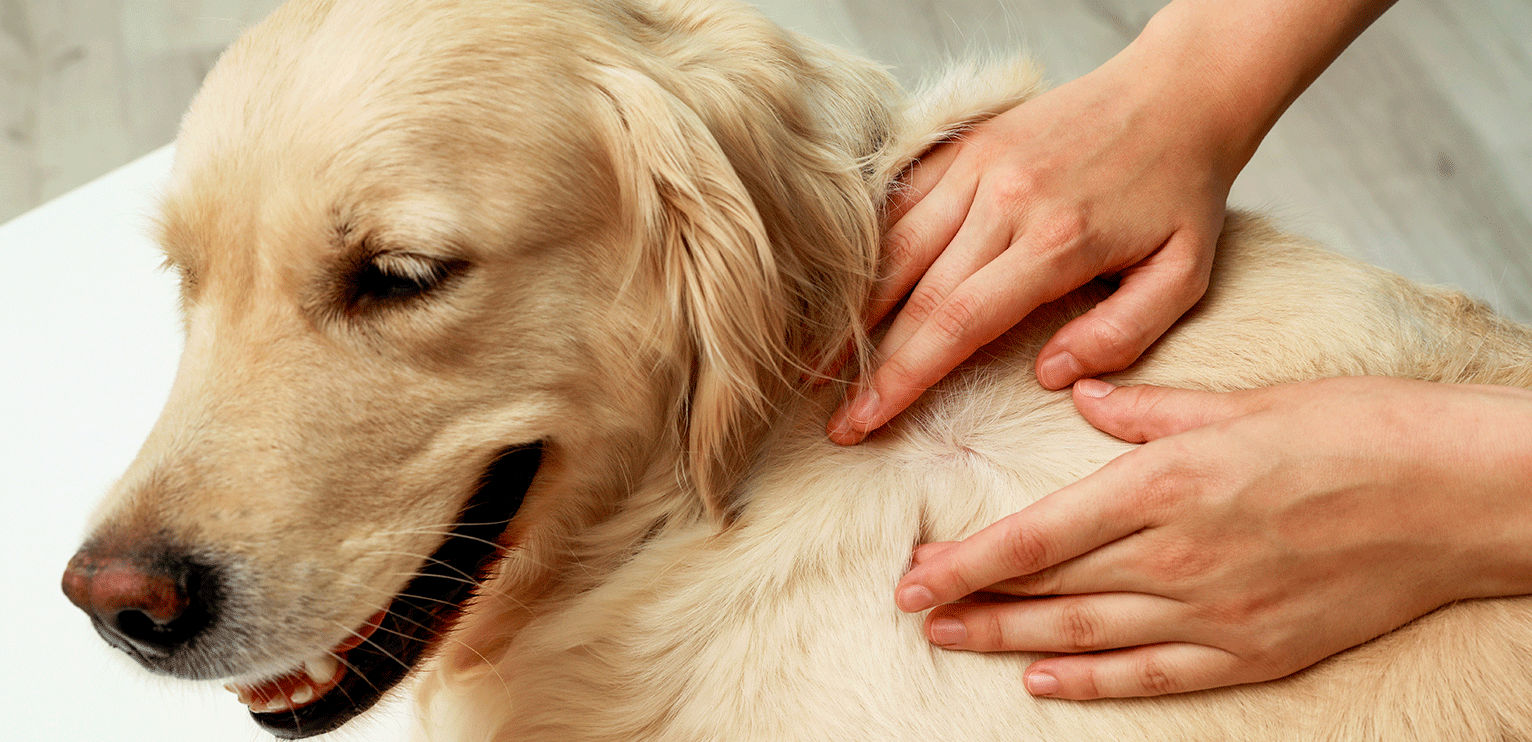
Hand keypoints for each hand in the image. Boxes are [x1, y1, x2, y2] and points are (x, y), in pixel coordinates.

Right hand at [827, 0, 1397, 445]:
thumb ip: (1122, 334)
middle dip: (868, 364)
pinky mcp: (967, 144)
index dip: (903, 379)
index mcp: (1056, 240)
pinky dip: (870, 249)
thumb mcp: (1185, 273)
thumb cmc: (1183, 190)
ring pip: (894, 247)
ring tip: (819, 363)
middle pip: (913, 294)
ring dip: (853, 311)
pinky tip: (848, 292)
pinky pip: (902, 201)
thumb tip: (1051, 376)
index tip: (865, 422)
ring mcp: (978, 165)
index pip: (957, 322)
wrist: (1180, 91)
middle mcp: (1004, 199)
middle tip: (835, 418)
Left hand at [895, 377, 1531, 698]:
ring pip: (1086, 636)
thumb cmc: (1351, 431)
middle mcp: (1177, 557)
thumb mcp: (1238, 401)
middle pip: (1049, 588)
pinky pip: (1154, 676)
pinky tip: (1044, 680)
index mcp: (1166, 484)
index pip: (1037, 534)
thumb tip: (1081, 395)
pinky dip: (1093, 681)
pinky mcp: (1252, 652)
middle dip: (972, 601)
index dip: (967, 560)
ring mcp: (1214, 613)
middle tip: (914, 609)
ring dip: (1010, 640)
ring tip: (955, 640)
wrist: (1453, 495)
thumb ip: (1145, 409)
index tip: (912, 575)